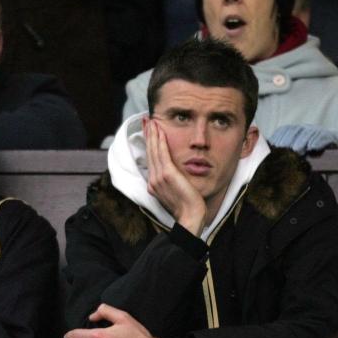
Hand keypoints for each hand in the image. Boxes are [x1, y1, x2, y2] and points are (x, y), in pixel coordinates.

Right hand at [144, 117, 206, 234]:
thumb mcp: (176, 193)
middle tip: (147, 121)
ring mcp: (159, 177)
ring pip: (154, 150)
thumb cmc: (187, 208)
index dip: (149, 144)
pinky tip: (160, 130)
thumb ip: (172, 182)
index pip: (150, 159)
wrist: (190, 217)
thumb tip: (174, 174)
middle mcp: (153, 180)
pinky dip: (160, 140)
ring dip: (153, 134)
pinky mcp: (167, 174)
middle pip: (149, 152)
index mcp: (154, 184)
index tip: (149, 132)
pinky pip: (162, 153)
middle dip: (148, 135)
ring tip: (152, 121)